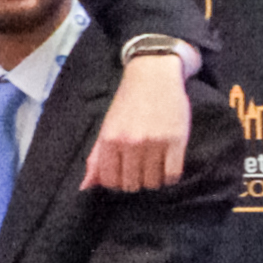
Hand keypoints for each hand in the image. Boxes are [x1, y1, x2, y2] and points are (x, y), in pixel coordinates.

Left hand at [85, 51, 188, 192]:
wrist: (153, 76)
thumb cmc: (127, 103)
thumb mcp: (106, 128)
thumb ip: (96, 158)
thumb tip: (85, 187)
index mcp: (110, 140)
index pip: (110, 181)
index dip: (117, 183)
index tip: (123, 175)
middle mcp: (131, 143)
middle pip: (132, 185)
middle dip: (135, 181)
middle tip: (140, 169)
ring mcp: (155, 142)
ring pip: (153, 182)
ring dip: (153, 180)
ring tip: (153, 166)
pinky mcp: (177, 140)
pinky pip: (172, 175)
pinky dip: (169, 177)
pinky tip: (166, 167)